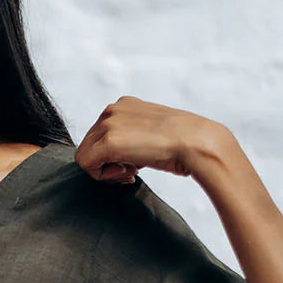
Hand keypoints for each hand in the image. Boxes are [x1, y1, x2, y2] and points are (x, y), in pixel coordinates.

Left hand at [75, 95, 220, 182]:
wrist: (197, 142)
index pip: (100, 136)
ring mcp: (108, 124)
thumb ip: (133, 138)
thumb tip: (121, 156)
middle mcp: (112, 110)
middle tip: (133, 171)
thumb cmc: (182, 143)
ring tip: (132, 170)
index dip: (112, 156)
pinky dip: (103, 176)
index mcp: (124, 105)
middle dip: (108, 163)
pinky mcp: (107, 142)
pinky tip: (129, 173)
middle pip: (90, 146)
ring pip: (86, 156)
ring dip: (107, 170)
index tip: (133, 164)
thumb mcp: (153, 133)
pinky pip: (86, 165)